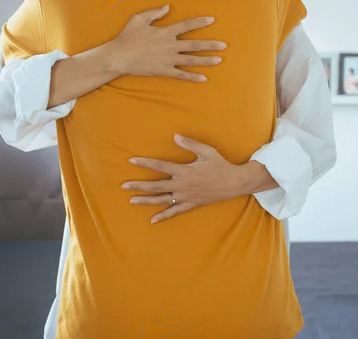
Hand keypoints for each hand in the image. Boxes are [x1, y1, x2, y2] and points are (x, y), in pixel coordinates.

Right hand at [107, 5, 226, 81]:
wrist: (118, 57)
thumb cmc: (127, 37)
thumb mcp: (138, 19)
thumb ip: (154, 12)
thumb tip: (168, 7)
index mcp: (165, 32)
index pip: (187, 25)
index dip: (200, 22)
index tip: (212, 19)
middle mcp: (170, 45)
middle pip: (195, 45)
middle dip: (211, 45)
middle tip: (224, 45)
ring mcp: (168, 59)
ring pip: (191, 60)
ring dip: (206, 60)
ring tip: (219, 60)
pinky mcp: (164, 71)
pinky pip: (181, 75)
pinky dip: (193, 77)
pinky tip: (203, 78)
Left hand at [122, 134, 253, 223]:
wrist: (234, 183)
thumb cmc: (220, 165)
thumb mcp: (207, 151)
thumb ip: (190, 144)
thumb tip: (175, 137)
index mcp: (184, 171)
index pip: (160, 166)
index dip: (145, 163)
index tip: (131, 161)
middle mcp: (182, 185)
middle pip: (156, 185)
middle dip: (139, 185)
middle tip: (124, 186)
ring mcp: (185, 197)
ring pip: (162, 200)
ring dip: (146, 201)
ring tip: (131, 201)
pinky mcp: (190, 204)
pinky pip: (175, 212)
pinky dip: (163, 216)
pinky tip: (152, 220)